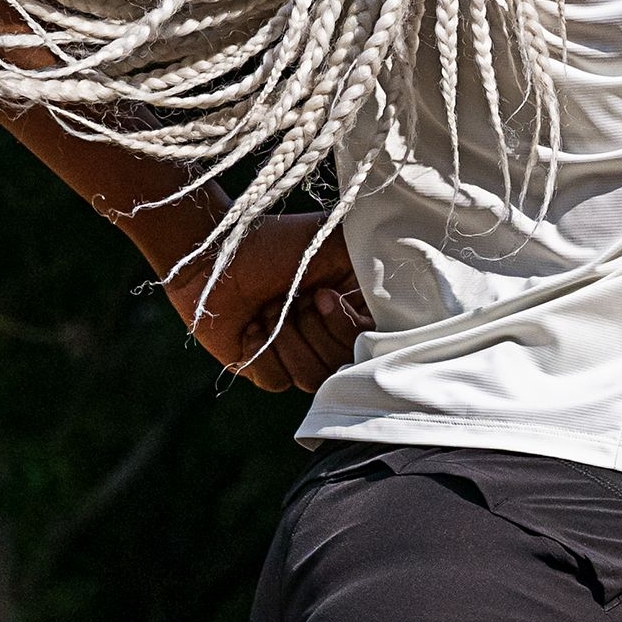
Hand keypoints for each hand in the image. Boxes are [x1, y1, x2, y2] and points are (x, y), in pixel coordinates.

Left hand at [175, 213, 367, 393]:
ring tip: (268, 309)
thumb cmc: (272, 242)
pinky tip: (251, 328)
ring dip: (287, 340)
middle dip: (313, 330)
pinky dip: (263, 353)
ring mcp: (298, 354)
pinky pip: (278, 381)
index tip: (321, 296)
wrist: (213, 254)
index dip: (348, 329)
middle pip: (342, 366)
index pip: (374, 344)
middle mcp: (328, 335)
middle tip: (292, 299)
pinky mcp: (265, 368)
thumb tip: (408, 278)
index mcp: (350, 309)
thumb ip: (375, 259)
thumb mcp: (332, 240)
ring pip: (312, 380)